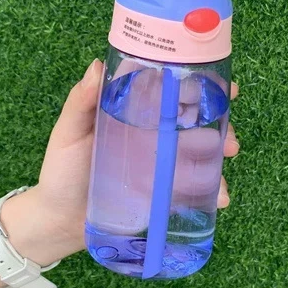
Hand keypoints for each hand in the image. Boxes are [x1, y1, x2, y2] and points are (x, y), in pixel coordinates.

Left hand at [31, 59, 239, 252]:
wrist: (59, 222)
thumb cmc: (61, 171)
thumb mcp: (68, 134)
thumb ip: (80, 103)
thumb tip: (96, 65)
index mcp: (133, 113)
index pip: (168, 90)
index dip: (195, 82)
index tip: (218, 80)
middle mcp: (153, 134)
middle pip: (194, 118)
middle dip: (219, 117)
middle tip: (227, 126)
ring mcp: (162, 164)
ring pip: (202, 150)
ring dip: (222, 150)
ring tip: (228, 154)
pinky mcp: (165, 192)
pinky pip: (196, 188)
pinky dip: (214, 190)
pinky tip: (221, 196)